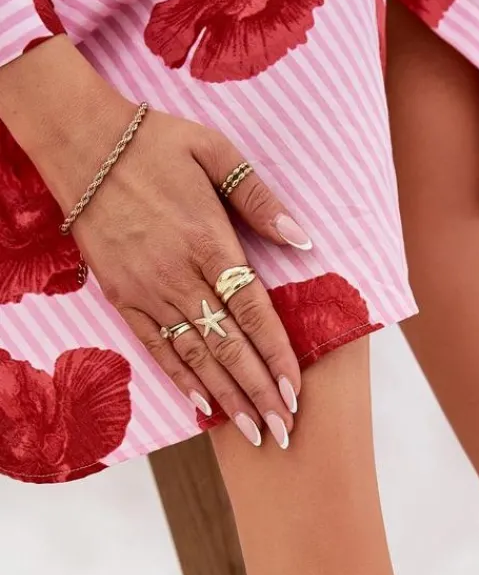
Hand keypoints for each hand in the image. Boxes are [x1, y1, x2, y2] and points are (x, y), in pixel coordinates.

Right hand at [0, 38, 308, 447]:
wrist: (79, 142)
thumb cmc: (154, 142)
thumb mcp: (216, 152)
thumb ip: (259, 199)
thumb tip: (303, 240)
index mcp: (209, 241)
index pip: (254, 312)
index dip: (277, 356)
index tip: (296, 392)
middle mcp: (179, 275)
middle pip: (229, 346)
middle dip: (259, 393)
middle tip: (284, 432)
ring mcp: (147, 290)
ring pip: (196, 356)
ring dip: (227, 398)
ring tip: (254, 432)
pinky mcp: (121, 296)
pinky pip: (156, 347)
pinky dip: (182, 379)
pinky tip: (204, 406)